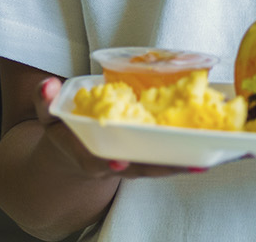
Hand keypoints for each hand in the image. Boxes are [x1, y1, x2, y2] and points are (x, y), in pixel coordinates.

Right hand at [32, 76, 197, 180]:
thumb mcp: (49, 116)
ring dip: (182, 166)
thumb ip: (46, 101)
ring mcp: (132, 165)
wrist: (72, 155)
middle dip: (162, 168)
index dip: (109, 162)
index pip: (98, 161)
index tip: (120, 162)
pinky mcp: (147, 160)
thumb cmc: (63, 131)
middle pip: (139, 169)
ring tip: (205, 162)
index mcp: (86, 155)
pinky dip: (187, 158)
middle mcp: (113, 164)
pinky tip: (209, 155)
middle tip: (187, 165)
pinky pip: (167, 161)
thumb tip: (47, 84)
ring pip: (158, 168)